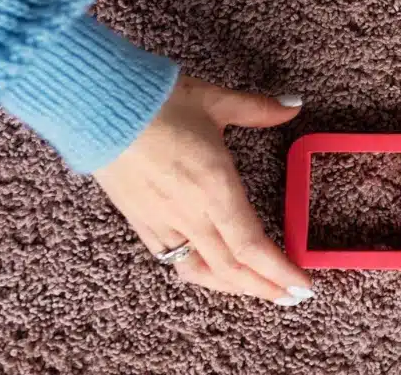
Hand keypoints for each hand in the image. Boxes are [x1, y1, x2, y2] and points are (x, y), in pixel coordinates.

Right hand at [94, 75, 312, 304]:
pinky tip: (210, 273)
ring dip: (232, 287)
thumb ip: (258, 110)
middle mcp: (189, 213)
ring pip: (199, 271)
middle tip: (291, 299)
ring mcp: (161, 221)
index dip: (279, 271)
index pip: (252, 245)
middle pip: (231, 268)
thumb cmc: (158, 102)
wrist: (96, 106)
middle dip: (264, 288)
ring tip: (257, 291)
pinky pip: (171, 259)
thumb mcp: (216, 101)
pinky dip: (197, 273)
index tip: (303, 285)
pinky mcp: (139, 221)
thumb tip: (294, 104)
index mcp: (214, 187)